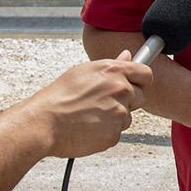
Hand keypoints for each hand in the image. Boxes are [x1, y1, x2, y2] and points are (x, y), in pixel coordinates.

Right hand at [30, 51, 150, 157]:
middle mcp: (120, 90)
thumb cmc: (59, 97)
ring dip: (115, 118)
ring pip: (128, 116)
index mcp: (114, 71)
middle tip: (103, 103)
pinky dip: (106, 132)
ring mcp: (119, 113)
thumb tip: (127, 56)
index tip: (135, 85)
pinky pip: (117, 132)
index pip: (146, 74)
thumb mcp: (84, 71)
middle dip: (127, 101)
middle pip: (141, 97)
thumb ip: (112, 64)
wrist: (44, 122)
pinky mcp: (114, 134)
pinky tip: (89, 127)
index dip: (141, 80)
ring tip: (91, 115)